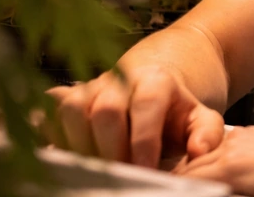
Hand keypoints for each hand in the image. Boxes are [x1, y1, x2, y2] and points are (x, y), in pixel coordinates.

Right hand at [43, 65, 225, 168]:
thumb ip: (206, 133)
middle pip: (105, 108)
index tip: (144, 170)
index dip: (143, 140)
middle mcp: (120, 78)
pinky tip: (57, 155)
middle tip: (119, 175)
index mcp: (156, 80)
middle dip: (110, 148)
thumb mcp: (201, 117)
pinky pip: (48, 109)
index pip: (146, 104)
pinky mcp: (68, 96)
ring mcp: (90, 86)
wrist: (157, 82)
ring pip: (72, 108)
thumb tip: (199, 150)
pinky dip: (46, 130)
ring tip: (93, 169)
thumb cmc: (175, 110)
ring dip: (78, 144)